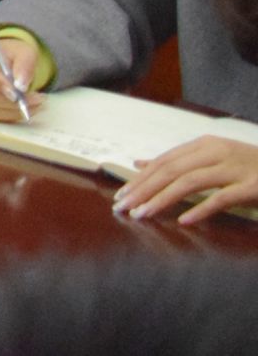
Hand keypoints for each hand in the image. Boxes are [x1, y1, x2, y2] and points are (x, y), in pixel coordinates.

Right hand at [0, 27, 44, 123]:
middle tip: (37, 100)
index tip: (17, 93)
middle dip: (11, 102)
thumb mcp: (24, 52)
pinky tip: (28, 109)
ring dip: (14, 111)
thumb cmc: (14, 53)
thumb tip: (21, 87)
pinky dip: (12, 115)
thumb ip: (24, 65)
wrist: (8, 59)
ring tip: (37, 104)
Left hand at [116, 135, 257, 224]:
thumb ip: (178, 162)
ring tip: (143, 214)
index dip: (140, 179)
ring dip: (162, 199)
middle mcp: (217, 152)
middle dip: (143, 189)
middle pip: (171, 170)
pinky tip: (184, 221)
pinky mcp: (253, 186)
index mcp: (204, 144)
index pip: (164, 161)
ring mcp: (235, 168)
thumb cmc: (248, 166)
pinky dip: (202, 209)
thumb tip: (140, 164)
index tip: (120, 196)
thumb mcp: (212, 157)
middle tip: (123, 208)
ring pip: (190, 182)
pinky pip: (223, 198)